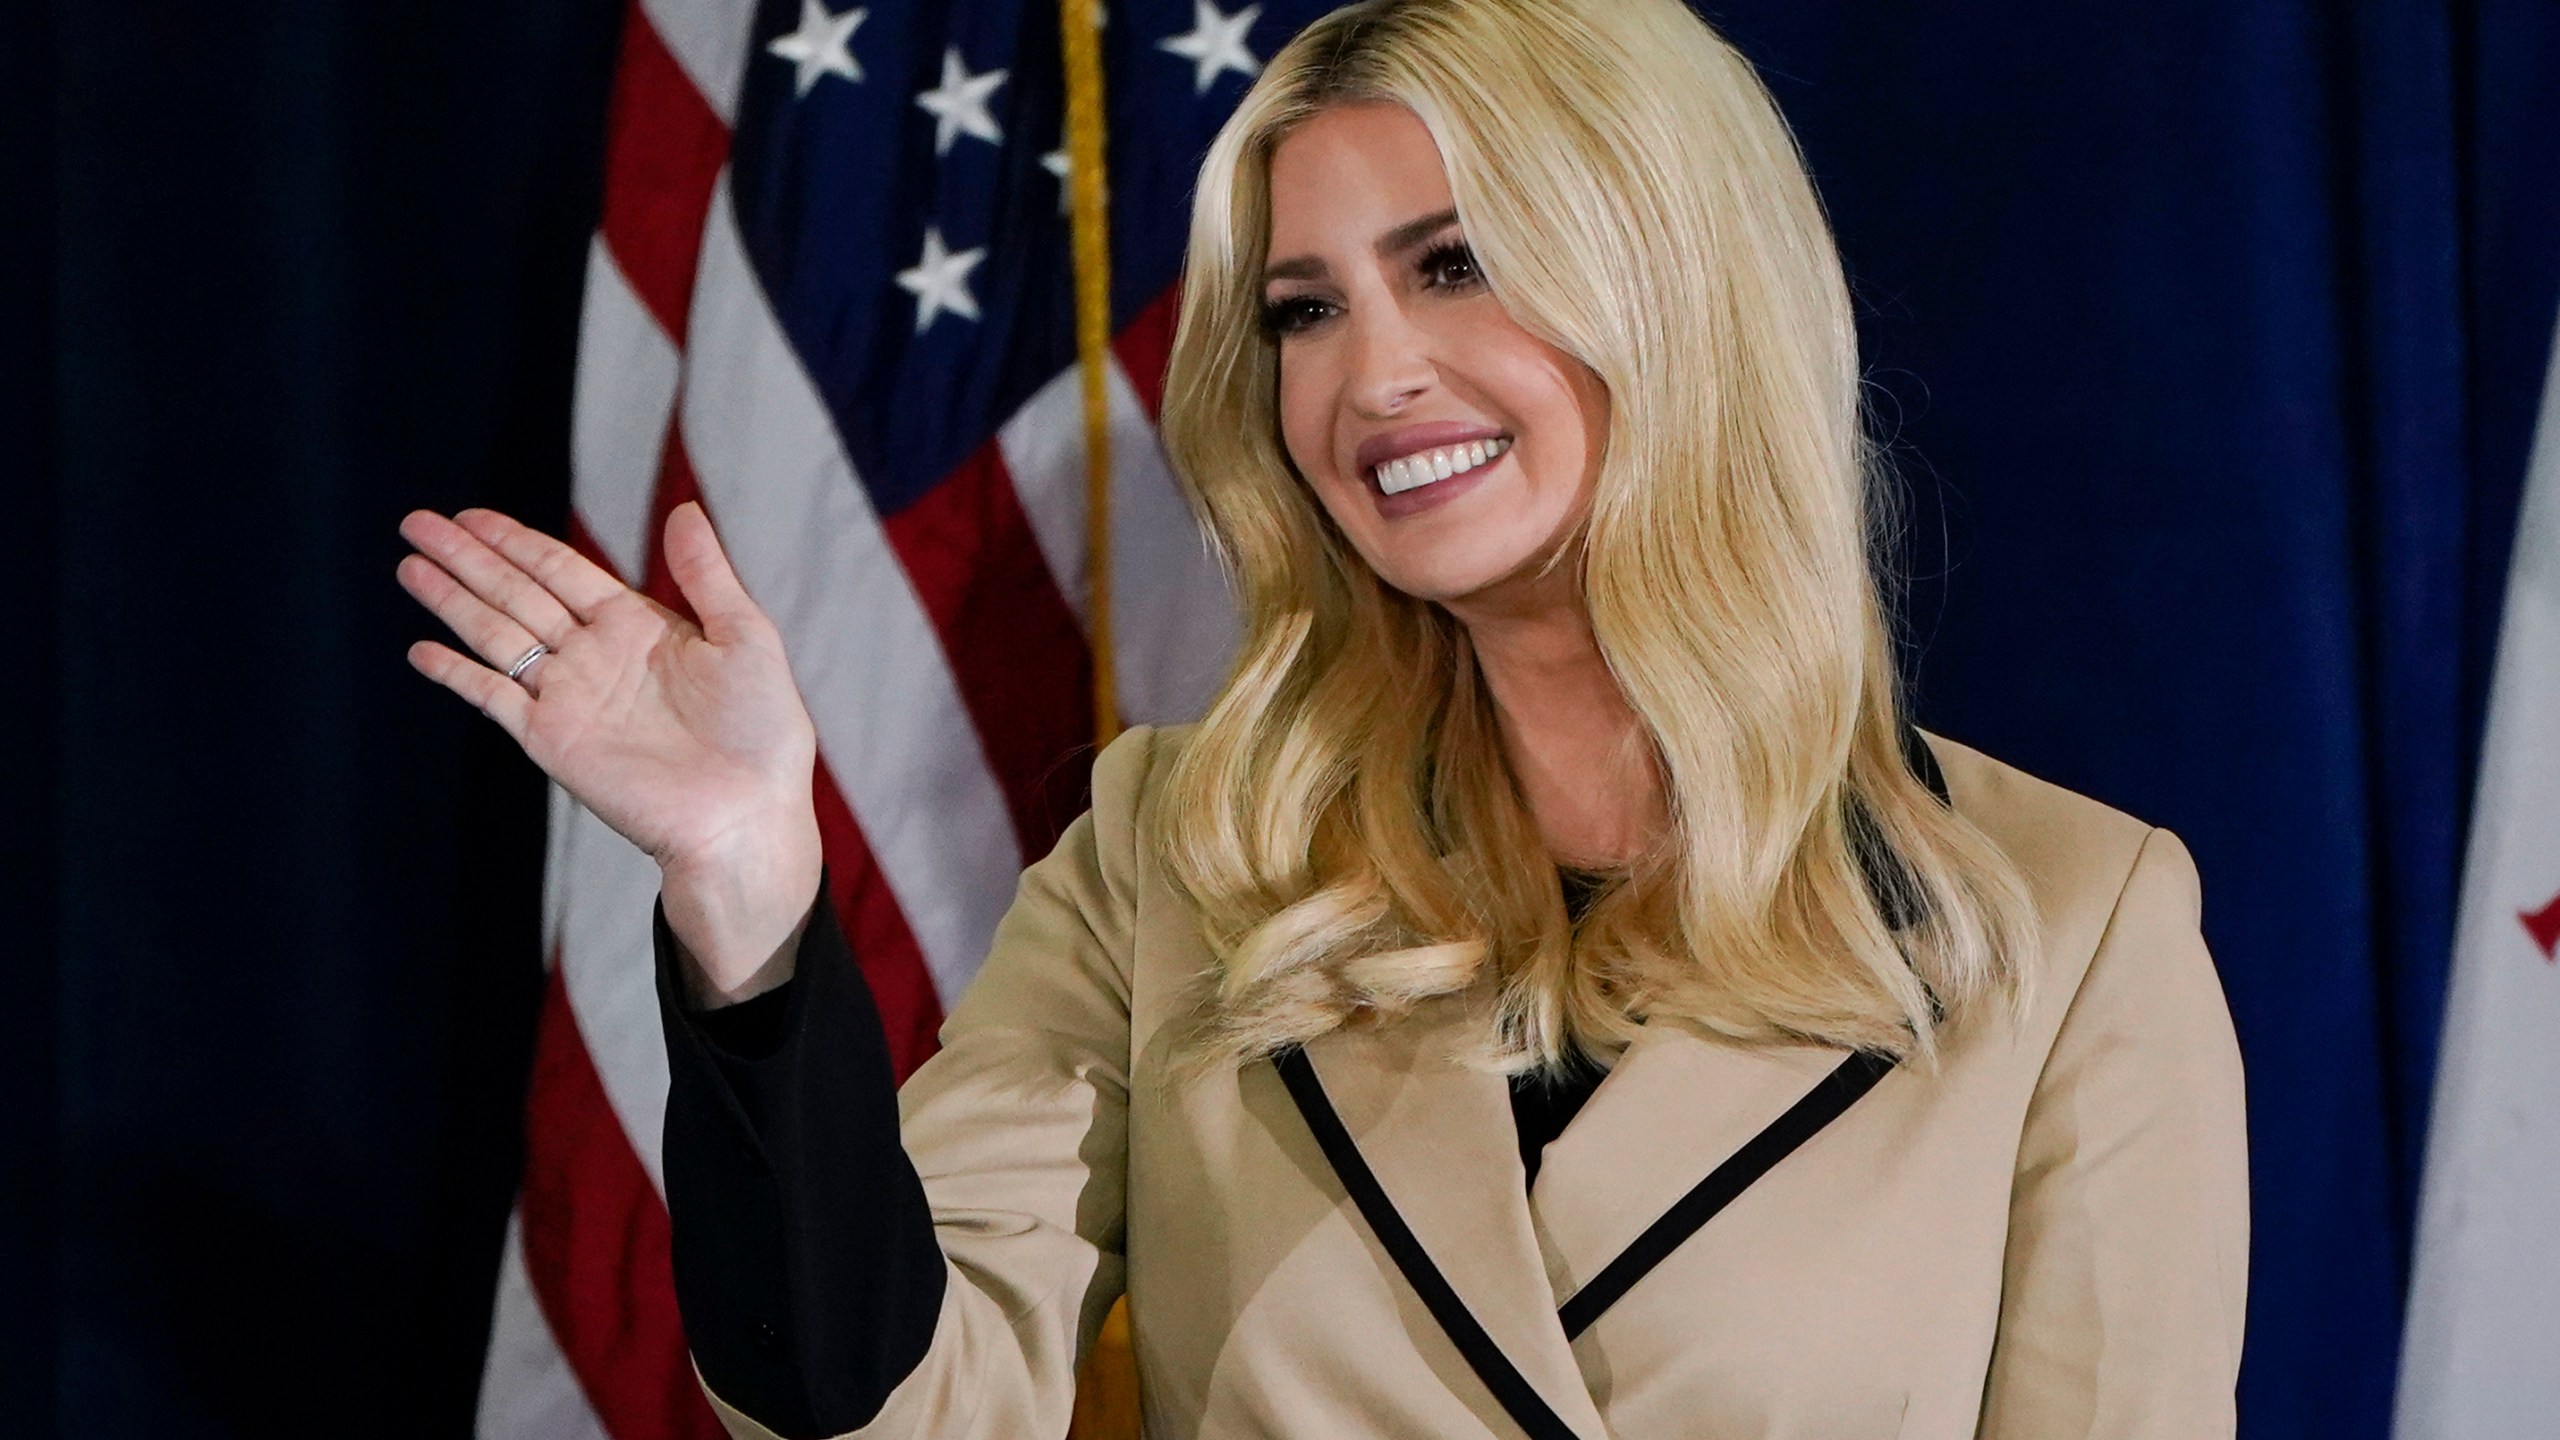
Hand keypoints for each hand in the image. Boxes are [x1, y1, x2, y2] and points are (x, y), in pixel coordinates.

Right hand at [397, 502, 821, 999]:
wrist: (745, 816)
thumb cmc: (761, 734)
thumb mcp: (745, 638)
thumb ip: (707, 575)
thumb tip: (682, 509)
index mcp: (637, 626)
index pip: (560, 570)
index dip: (515, 541)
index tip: (471, 515)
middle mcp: (594, 657)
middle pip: (516, 593)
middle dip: (467, 558)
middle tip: (418, 521)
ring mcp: (569, 698)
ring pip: (496, 634)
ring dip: (451, 601)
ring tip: (410, 565)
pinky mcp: (552, 740)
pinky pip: (493, 697)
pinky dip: (457, 673)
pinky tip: (423, 649)